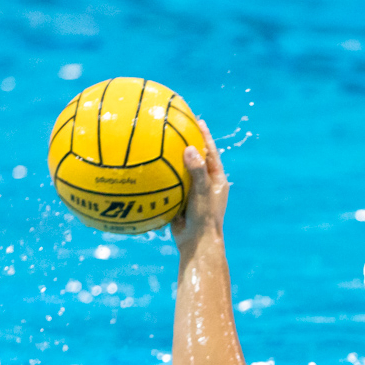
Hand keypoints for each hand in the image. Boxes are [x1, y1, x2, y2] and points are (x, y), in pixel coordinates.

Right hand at [171, 117, 229, 248]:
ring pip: (182, 172)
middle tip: (177, 126)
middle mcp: (206, 185)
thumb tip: (190, 149)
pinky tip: (147, 170)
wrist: (196, 245)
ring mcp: (193, 194)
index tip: (198, 120)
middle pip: (197, 159)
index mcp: (217, 180)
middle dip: (188, 143)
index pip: (211, 152)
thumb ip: (197, 171)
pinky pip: (170, 185)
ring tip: (159, 143)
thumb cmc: (204, 219)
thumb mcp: (201, 192)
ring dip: (172, 159)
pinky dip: (161, 177)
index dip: (205, 136)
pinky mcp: (181, 202)